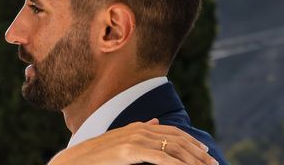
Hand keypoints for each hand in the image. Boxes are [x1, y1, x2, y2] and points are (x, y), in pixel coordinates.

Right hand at [47, 119, 217, 164]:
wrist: (76, 160)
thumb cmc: (98, 155)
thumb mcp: (120, 139)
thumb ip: (138, 131)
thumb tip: (153, 122)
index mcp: (138, 127)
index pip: (172, 132)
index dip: (191, 142)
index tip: (206, 153)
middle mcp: (139, 130)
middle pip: (177, 139)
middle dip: (198, 152)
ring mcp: (134, 140)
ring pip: (172, 149)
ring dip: (192, 160)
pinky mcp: (129, 152)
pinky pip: (160, 159)